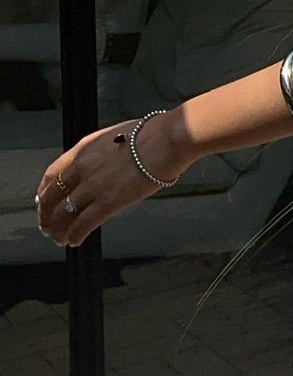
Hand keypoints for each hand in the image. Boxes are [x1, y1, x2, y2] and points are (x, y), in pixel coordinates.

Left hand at [34, 115, 182, 248]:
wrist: (165, 140)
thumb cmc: (150, 134)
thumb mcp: (114, 136)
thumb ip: (101, 154)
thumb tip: (103, 167)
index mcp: (83, 149)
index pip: (52, 174)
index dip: (44, 191)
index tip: (43, 200)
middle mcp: (82, 168)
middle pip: (52, 197)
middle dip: (47, 215)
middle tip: (47, 224)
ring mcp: (93, 187)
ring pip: (63, 214)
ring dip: (58, 229)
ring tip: (59, 237)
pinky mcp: (108, 202)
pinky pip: (83, 224)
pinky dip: (75, 235)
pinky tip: (75, 241)